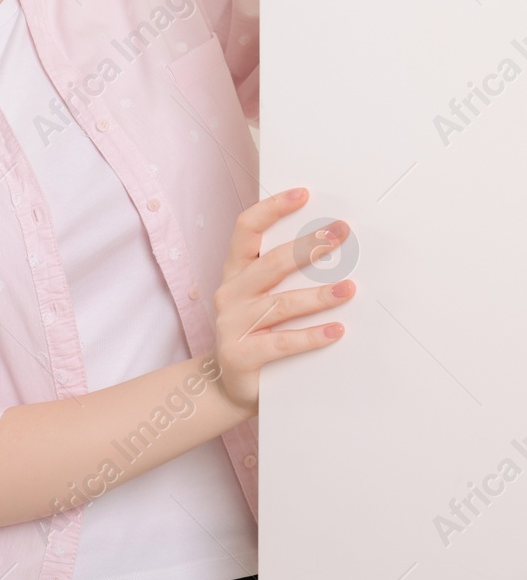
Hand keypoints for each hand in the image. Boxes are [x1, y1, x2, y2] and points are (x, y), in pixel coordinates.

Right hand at [209, 187, 352, 414]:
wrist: (228, 385)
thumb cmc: (255, 332)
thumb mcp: (261, 297)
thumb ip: (283, 274)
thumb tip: (332, 244)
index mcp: (235, 271)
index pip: (247, 229)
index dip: (272, 209)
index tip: (303, 194)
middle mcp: (231, 292)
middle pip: (270, 263)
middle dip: (308, 246)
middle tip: (340, 235)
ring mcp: (232, 324)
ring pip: (280, 304)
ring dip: (318, 295)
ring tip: (350, 288)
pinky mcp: (241, 354)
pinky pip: (281, 342)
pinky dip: (311, 336)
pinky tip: (336, 331)